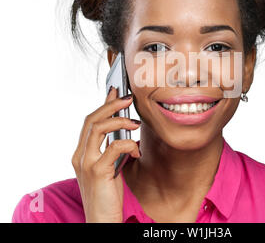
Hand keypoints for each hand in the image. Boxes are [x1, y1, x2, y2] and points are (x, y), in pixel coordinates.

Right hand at [71, 87, 140, 222]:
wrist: (101, 221)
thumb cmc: (108, 195)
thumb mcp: (110, 167)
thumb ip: (113, 149)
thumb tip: (125, 130)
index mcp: (81, 153)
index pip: (90, 122)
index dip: (103, 104)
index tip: (116, 91)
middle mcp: (79, 156)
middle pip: (91, 120)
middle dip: (110, 105)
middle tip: (127, 97)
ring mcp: (86, 163)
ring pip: (98, 128)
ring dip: (119, 120)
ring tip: (135, 121)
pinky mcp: (97, 172)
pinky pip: (113, 148)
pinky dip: (128, 144)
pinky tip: (137, 151)